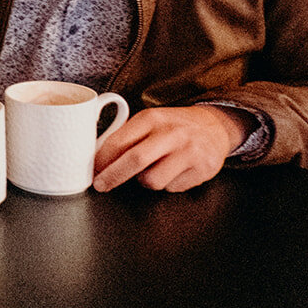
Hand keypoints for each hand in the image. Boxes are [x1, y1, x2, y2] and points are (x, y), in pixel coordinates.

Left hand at [92, 105, 247, 192]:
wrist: (214, 126)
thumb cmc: (174, 127)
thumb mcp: (150, 122)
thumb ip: (127, 137)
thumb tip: (99, 160)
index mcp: (152, 119)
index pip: (120, 141)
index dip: (102, 159)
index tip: (93, 170)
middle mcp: (171, 133)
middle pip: (135, 161)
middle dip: (112, 177)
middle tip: (101, 185)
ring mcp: (189, 152)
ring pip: (152, 181)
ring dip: (146, 180)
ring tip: (155, 168)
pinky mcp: (202, 170)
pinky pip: (172, 188)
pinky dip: (168, 184)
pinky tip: (175, 171)